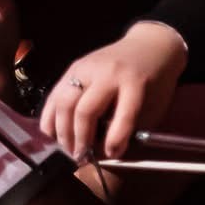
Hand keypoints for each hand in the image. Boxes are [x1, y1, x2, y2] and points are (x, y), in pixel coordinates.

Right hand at [40, 21, 186, 159]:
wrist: (149, 45)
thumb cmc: (154, 81)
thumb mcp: (154, 105)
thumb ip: (132, 127)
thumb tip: (106, 153)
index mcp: (134, 82)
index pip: (123, 114)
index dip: (115, 140)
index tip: (110, 156)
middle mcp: (107, 72)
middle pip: (85, 110)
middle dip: (80, 140)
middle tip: (81, 158)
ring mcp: (86, 68)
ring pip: (64, 103)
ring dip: (62, 132)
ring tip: (68, 150)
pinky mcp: (73, 67)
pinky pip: (54, 95)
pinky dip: (50, 117)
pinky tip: (53, 135)